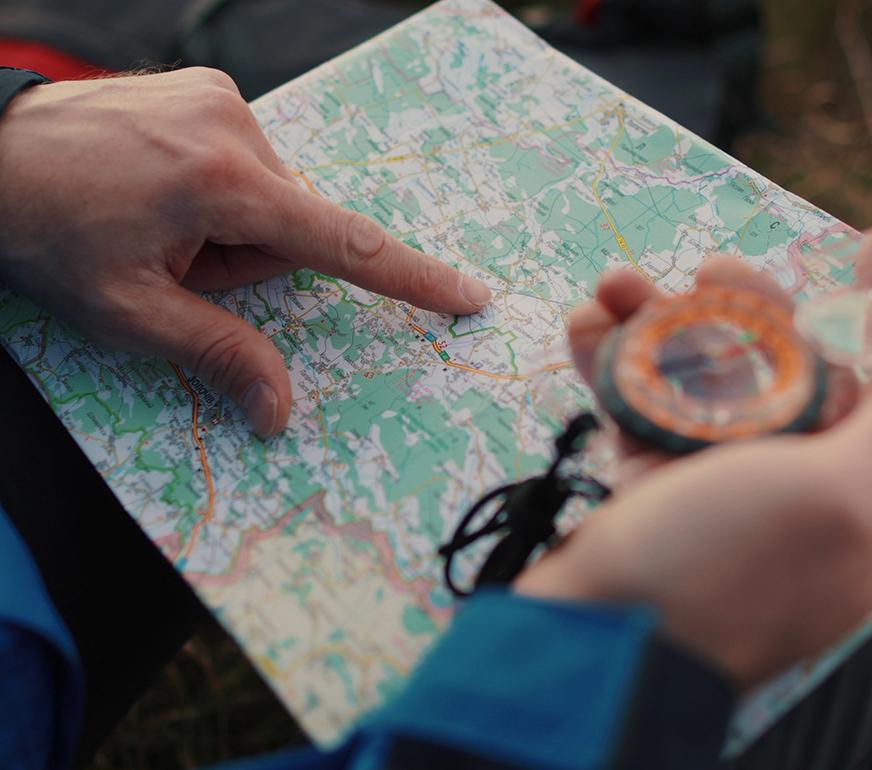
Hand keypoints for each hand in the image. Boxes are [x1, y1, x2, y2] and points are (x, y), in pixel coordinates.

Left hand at [0, 68, 491, 434]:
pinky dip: (221, 186)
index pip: (343, 243)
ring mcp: (220, 97)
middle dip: (250, 258)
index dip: (412, 277)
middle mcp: (234, 128)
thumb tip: (279, 415)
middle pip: (293, 225)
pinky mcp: (206, 86)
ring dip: (234, 223)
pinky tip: (163, 186)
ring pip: (270, 192)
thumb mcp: (128, 313)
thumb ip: (218, 356)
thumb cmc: (44, 232)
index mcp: (222, 185)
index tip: (467, 294)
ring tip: (159, 221)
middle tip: (176, 262)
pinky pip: (246, 157)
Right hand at [517, 256, 871, 689]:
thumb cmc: (722, 572)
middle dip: (755, 305)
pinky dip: (614, 359)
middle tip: (713, 271)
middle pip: (796, 366)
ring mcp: (722, 483)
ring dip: (663, 319)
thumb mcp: (842, 500)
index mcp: (870, 492)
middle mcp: (803, 485)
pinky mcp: (653, 482)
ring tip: (617, 287)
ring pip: (709, 374)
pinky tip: (585, 325)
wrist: (589, 644)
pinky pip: (642, 402)